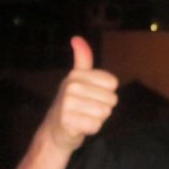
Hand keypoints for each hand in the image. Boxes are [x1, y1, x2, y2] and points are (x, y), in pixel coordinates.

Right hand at [44, 36, 118, 152]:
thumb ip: (82, 59)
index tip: (91, 96)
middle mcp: (71, 86)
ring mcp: (67, 103)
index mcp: (76, 74)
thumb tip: (76, 38)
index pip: (113, 83)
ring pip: (105, 112)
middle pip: (111, 99)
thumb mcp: (77, 79)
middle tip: (86, 109)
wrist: (55, 130)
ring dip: (97, 118)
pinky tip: (80, 127)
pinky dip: (91, 129)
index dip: (106, 93)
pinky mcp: (68, 121)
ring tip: (83, 117)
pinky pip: (96, 125)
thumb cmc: (72, 104)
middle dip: (103, 108)